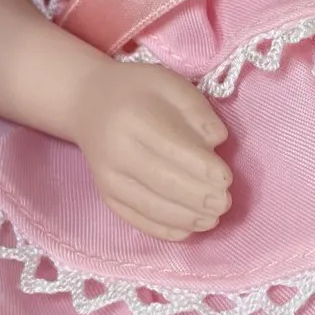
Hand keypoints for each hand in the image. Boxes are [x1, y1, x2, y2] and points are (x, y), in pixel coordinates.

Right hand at [68, 61, 231, 240]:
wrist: (88, 102)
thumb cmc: (139, 91)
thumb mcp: (171, 83)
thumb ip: (197, 110)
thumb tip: (217, 141)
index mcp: (135, 118)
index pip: (172, 149)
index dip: (202, 168)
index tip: (226, 178)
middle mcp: (117, 151)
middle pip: (163, 182)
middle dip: (198, 197)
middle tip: (224, 202)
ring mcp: (108, 178)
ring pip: (151, 206)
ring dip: (186, 218)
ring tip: (212, 220)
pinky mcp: (107, 195)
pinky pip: (136, 218)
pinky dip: (163, 229)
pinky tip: (187, 231)